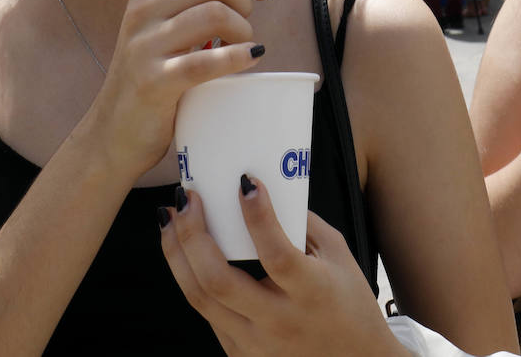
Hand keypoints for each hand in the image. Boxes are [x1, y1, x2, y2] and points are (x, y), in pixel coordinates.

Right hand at [97, 0, 268, 173]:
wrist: (115, 130)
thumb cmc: (154, 72)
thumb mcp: (165, 23)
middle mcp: (143, 7)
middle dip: (245, 0)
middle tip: (243, 27)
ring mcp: (144, 44)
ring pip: (215, 13)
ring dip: (243, 31)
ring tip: (241, 48)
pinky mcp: (153, 80)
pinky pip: (205, 61)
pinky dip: (237, 57)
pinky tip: (249, 59)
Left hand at [161, 179, 405, 356]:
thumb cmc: (350, 302)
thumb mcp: (338, 255)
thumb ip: (302, 222)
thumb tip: (262, 189)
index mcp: (311, 292)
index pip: (276, 253)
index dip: (257, 215)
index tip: (245, 181)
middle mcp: (279, 321)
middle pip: (217, 280)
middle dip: (192, 233)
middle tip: (186, 199)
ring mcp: (256, 343)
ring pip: (199, 299)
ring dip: (177, 254)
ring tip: (170, 220)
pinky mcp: (241, 354)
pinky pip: (207, 313)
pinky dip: (191, 278)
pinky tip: (185, 253)